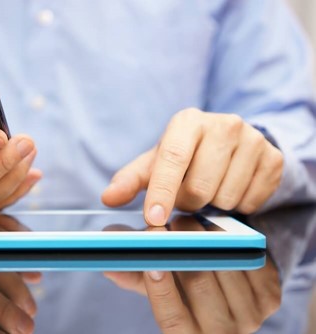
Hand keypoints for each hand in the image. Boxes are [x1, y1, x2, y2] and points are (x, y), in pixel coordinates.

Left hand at [102, 109, 282, 224]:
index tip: (154, 219)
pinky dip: (237, 205)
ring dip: (212, 204)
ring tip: (209, 188)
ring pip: (226, 198)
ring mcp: (253, 141)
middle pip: (199, 188)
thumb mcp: (156, 163)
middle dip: (188, 201)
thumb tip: (108, 197)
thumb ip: (131, 180)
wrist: (229, 144)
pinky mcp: (273, 159)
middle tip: (187, 192)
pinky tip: (231, 188)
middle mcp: (224, 125)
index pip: (173, 159)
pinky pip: (251, 202)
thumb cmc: (185, 155)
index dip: (162, 192)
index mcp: (188, 122)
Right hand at [104, 218, 280, 333]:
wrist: (227, 283)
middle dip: (184, 253)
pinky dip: (232, 241)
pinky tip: (217, 229)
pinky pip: (250, 263)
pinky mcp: (270, 296)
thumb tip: (109, 265)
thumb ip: (135, 274)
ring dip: (207, 241)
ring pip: (227, 272)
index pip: (173, 322)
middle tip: (169, 225)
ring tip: (190, 222)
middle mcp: (221, 333)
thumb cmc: (184, 283)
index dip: (161, 292)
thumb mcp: (159, 282)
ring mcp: (250, 316)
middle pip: (201, 290)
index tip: (151, 262)